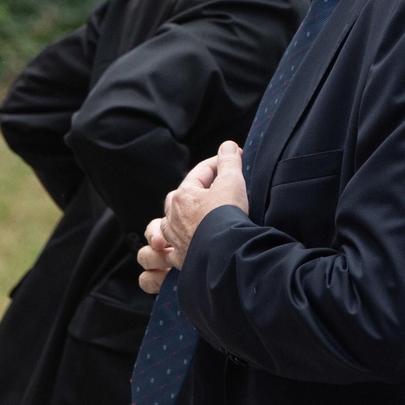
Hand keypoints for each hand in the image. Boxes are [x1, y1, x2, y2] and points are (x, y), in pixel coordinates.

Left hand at [136, 141, 249, 293]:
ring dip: (184, 217)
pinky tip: (189, 243)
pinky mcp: (180, 259)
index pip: (200, 172)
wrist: (224, 255)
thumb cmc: (226, 216)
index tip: (232, 159)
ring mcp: (174, 239)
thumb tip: (227, 146)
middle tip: (215, 187)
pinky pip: (173, 248)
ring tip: (198, 216)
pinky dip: (180, 243)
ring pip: (172, 222)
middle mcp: (173, 216)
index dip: (218, 163)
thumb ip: (229, 161)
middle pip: (181, 196)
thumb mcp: (232, 182)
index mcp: (183, 195)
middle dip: (197, 189)